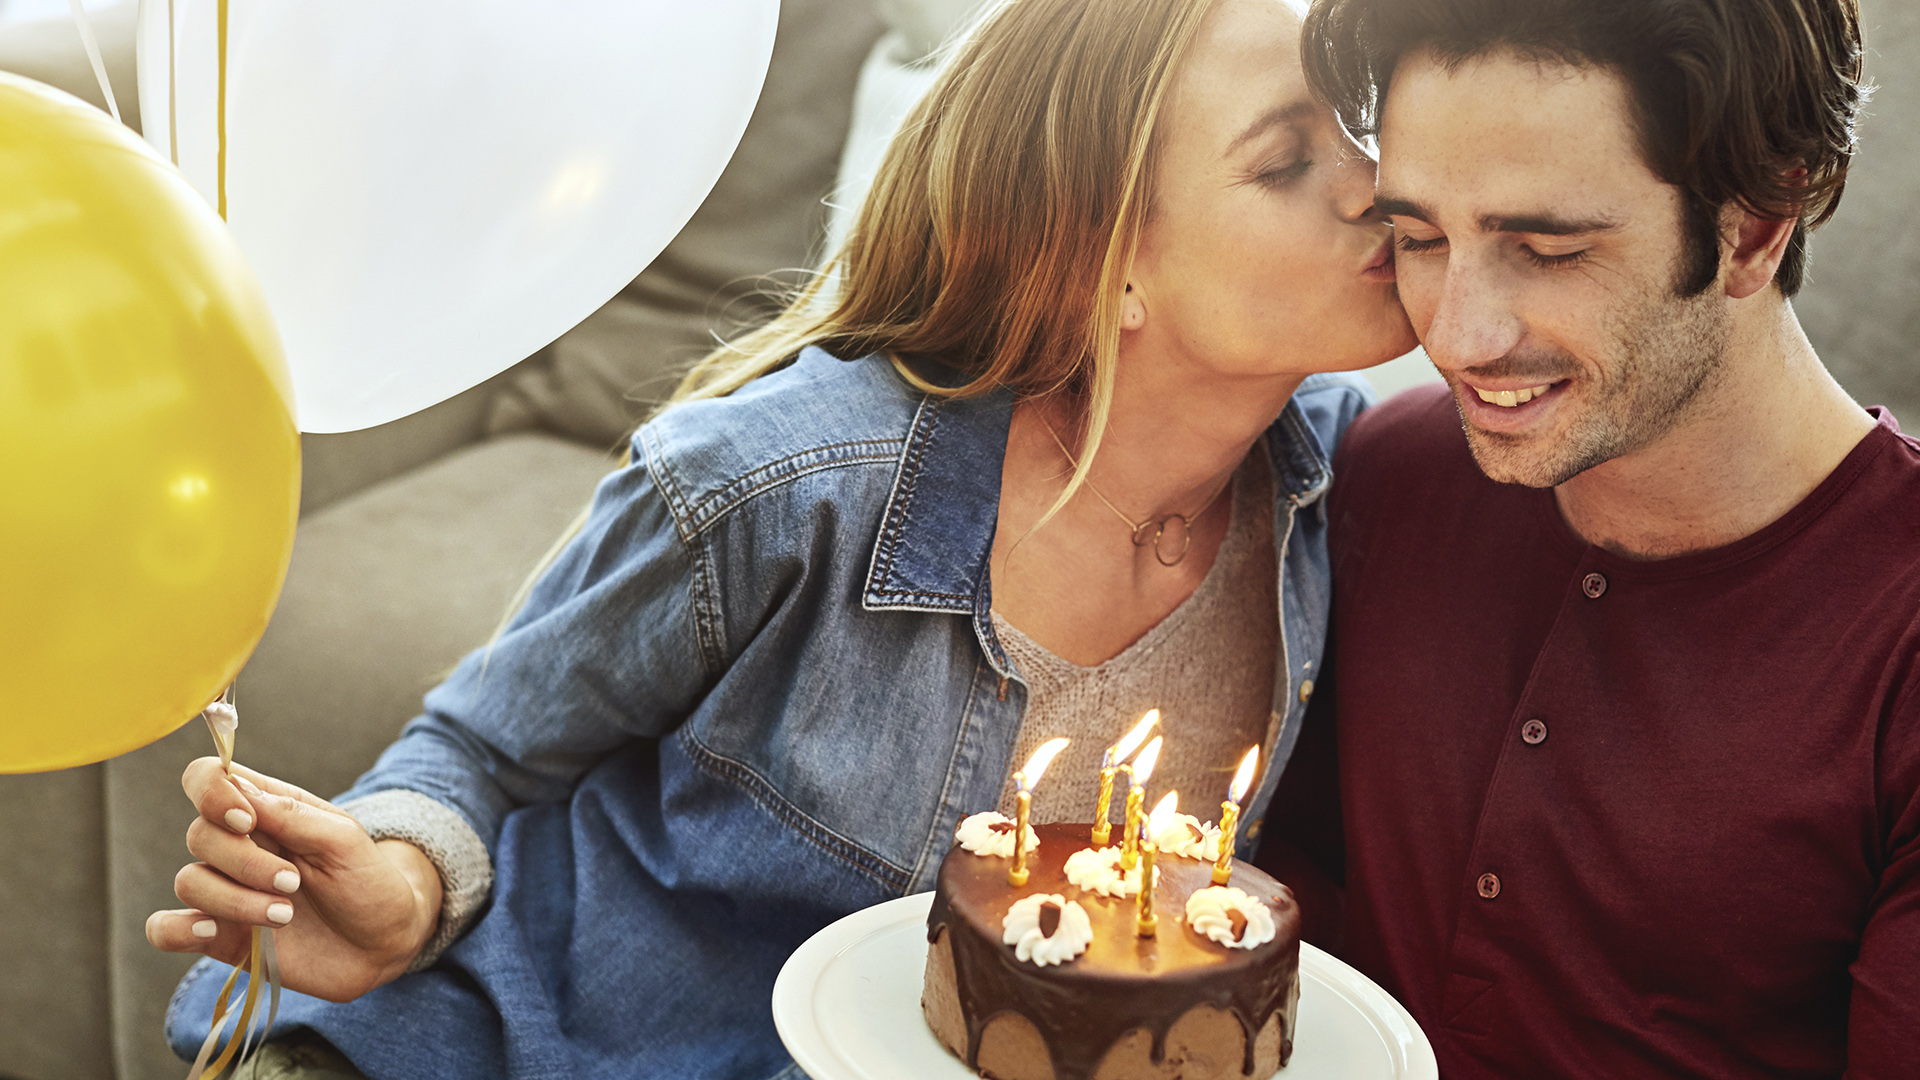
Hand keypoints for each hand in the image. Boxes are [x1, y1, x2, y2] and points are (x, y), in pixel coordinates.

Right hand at [145, 758, 443, 1002]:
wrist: (384, 942)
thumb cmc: (367, 881)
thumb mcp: (343, 840)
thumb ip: (291, 814)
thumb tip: (236, 789)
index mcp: (266, 809)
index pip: (207, 777)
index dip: (212, 792)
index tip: (247, 821)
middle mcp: (237, 846)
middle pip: (199, 835)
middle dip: (245, 862)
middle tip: (293, 882)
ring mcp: (226, 891)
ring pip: (189, 882)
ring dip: (235, 900)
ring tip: (285, 914)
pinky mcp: (219, 936)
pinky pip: (165, 930)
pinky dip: (175, 930)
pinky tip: (211, 931)